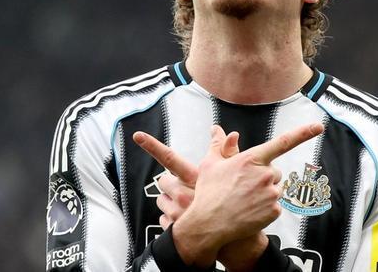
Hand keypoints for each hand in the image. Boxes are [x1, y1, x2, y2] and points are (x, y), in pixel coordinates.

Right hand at [134, 122, 323, 266]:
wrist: (209, 225)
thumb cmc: (208, 192)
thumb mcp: (210, 164)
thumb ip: (219, 144)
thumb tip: (217, 129)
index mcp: (252, 159)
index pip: (283, 142)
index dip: (303, 133)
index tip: (319, 126)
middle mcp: (265, 174)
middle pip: (274, 171)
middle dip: (263, 177)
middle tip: (242, 187)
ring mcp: (271, 194)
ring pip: (275, 189)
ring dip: (264, 193)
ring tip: (243, 201)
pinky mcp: (274, 211)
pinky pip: (274, 206)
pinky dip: (264, 209)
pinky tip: (249, 212)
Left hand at [146, 130, 267, 270]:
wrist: (238, 243)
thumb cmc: (238, 208)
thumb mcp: (236, 178)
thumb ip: (228, 153)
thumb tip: (229, 134)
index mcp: (196, 179)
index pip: (170, 158)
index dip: (152, 145)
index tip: (138, 136)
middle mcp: (184, 195)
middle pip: (163, 181)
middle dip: (171, 182)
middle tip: (186, 187)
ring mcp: (177, 214)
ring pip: (162, 200)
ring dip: (171, 201)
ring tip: (189, 205)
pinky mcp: (173, 229)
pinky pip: (163, 219)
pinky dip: (172, 218)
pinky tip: (187, 218)